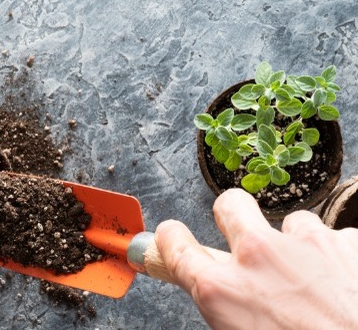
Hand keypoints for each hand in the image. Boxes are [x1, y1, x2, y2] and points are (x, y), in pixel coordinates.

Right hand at [155, 188, 357, 328]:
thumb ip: (225, 307)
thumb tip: (223, 297)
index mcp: (222, 290)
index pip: (176, 246)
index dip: (171, 239)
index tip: (174, 237)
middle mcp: (258, 257)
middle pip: (229, 204)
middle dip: (233, 216)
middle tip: (244, 241)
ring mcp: (305, 244)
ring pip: (291, 222)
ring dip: (296, 245)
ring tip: (311, 279)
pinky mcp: (347, 242)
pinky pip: (334, 238)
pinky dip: (336, 258)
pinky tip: (342, 284)